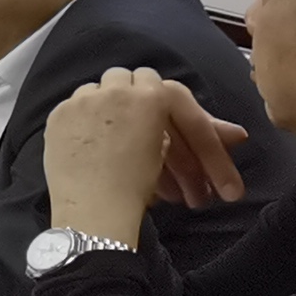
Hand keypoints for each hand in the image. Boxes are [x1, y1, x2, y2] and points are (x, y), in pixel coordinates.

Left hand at [42, 68, 253, 240]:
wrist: (91, 212)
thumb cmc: (138, 186)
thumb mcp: (171, 158)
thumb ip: (204, 137)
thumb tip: (239, 134)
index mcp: (149, 95)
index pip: (172, 92)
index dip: (179, 115)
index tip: (185, 141)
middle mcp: (113, 88)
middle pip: (137, 83)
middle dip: (148, 110)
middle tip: (160, 147)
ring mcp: (81, 99)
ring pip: (105, 91)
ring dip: (119, 114)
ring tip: (129, 152)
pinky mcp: (56, 115)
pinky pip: (78, 108)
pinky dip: (91, 123)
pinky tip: (99, 148)